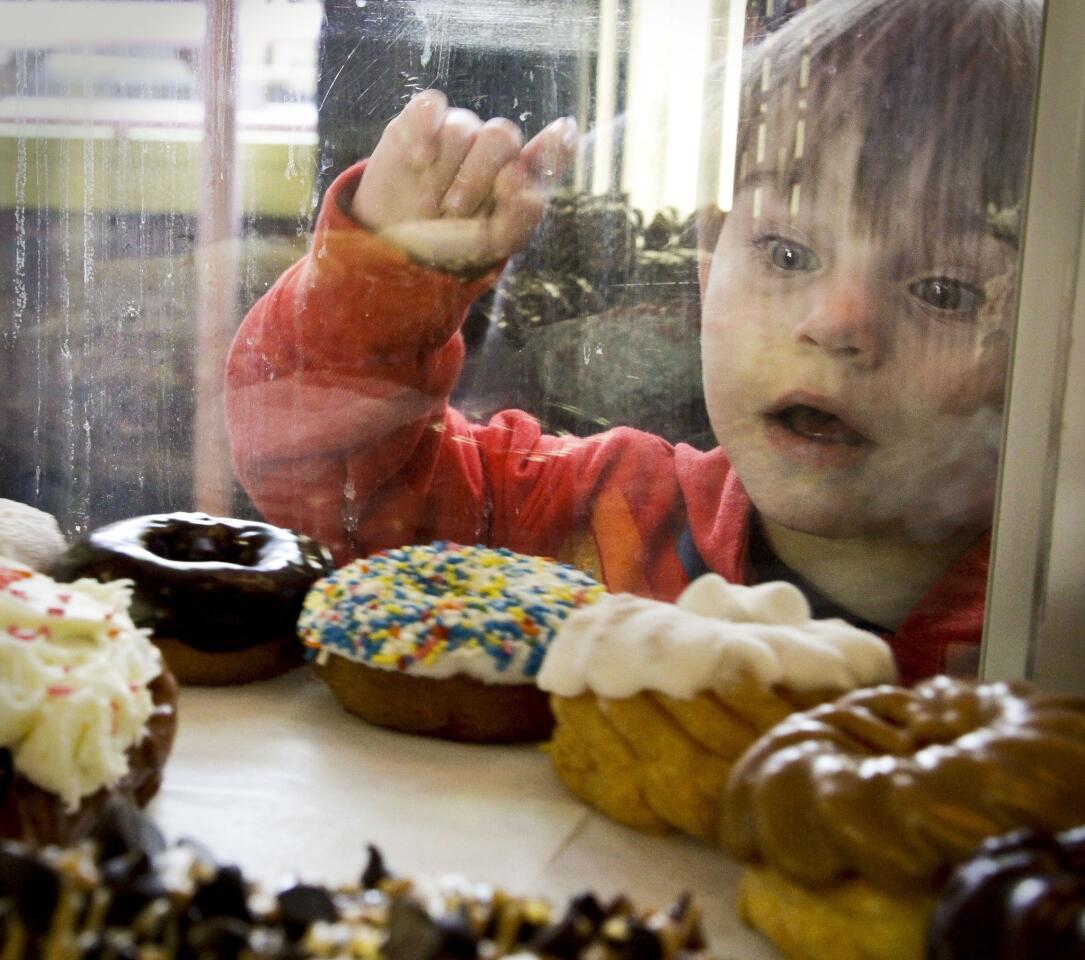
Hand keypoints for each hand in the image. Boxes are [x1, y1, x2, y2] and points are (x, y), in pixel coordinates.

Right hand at [351, 89, 576, 271]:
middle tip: (454, 211)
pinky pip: (429, 106)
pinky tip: (419, 159)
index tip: (561, 136)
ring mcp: (457, 132)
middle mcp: (492, 149)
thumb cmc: (449, 244)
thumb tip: (532, 193)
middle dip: (475, 178)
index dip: (554, 145)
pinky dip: (424, 132)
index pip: (547, 151)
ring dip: (441, 174)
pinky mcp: (419, 122)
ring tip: (429, 204)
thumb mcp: (489, 245)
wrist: (394, 243)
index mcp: (519, 175)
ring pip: (461, 129)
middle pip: (500, 135)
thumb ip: (519, 220)